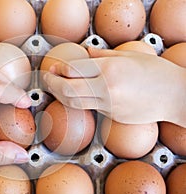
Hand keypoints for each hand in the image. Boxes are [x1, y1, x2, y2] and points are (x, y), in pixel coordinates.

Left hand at [43, 47, 185, 126]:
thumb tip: (84, 53)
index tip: (53, 67)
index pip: (73, 70)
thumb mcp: (130, 56)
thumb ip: (103, 55)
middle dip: (52, 84)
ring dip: (61, 95)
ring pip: (75, 103)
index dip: (59, 69)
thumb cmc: (157, 72)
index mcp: (110, 69)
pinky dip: (80, 101)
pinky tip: (78, 94)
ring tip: (56, 88)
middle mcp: (107, 89)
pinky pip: (91, 108)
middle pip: (67, 89)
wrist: (176, 96)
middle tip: (46, 78)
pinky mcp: (112, 116)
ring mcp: (109, 105)